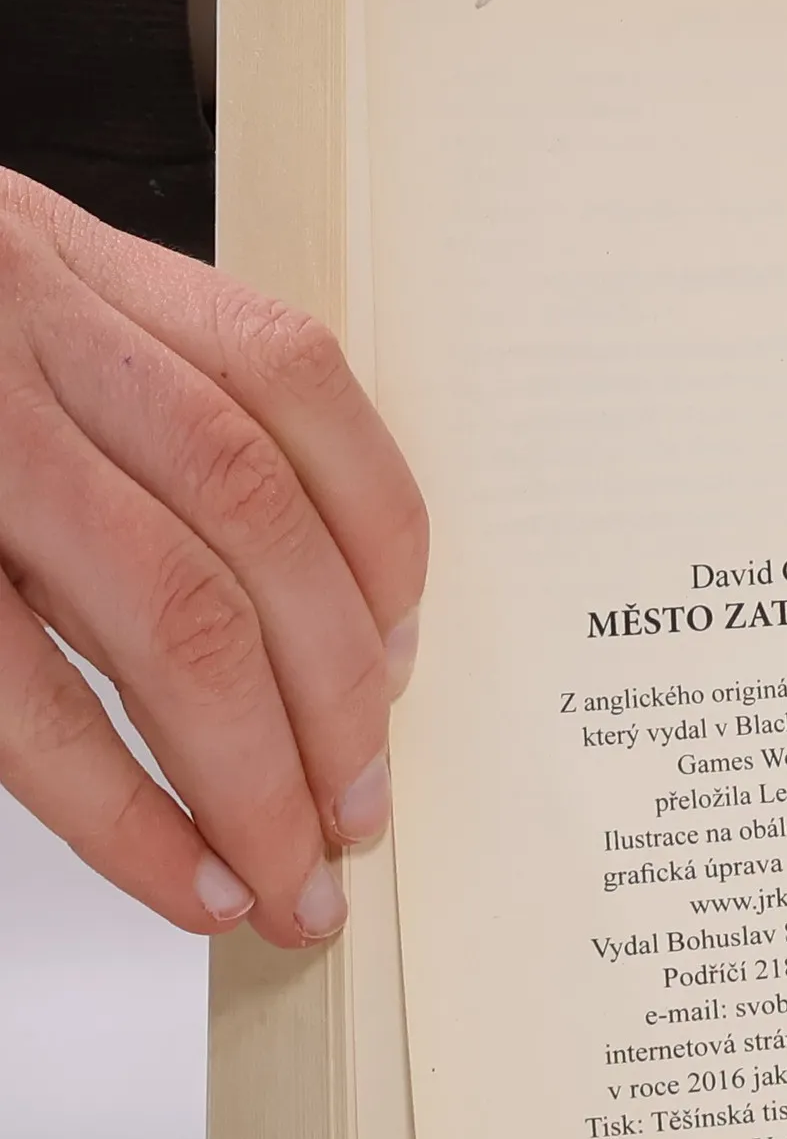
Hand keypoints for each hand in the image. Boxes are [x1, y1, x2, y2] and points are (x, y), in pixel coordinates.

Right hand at [0, 171, 426, 945]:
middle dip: (334, 696)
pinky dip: (120, 805)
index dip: (374, 544)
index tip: (396, 670)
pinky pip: (23, 697)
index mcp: (68, 268)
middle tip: (355, 813)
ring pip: (174, 608)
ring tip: (286, 868)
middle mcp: (18, 327)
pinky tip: (176, 870)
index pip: (294, 385)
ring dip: (256, 766)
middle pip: (255, 521)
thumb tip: (289, 647)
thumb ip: (120, 436)